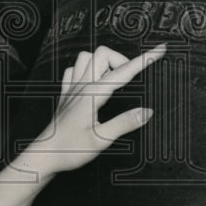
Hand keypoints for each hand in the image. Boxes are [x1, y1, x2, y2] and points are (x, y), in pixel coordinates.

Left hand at [18, 44, 166, 177]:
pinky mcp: (65, 93)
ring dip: (102, 62)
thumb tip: (147, 111)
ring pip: (87, 57)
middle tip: (130, 79)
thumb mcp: (102, 140)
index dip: (144, 59)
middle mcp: (81, 86)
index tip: (160, 49)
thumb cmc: (70, 149)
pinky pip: (74, 69)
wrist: (45, 155)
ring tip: (112, 80)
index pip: (123, 71)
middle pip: (103, 54)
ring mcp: (71, 88)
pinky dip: (85, 69)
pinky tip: (92, 82)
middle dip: (121, 60)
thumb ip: (125, 123)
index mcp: (93, 95)